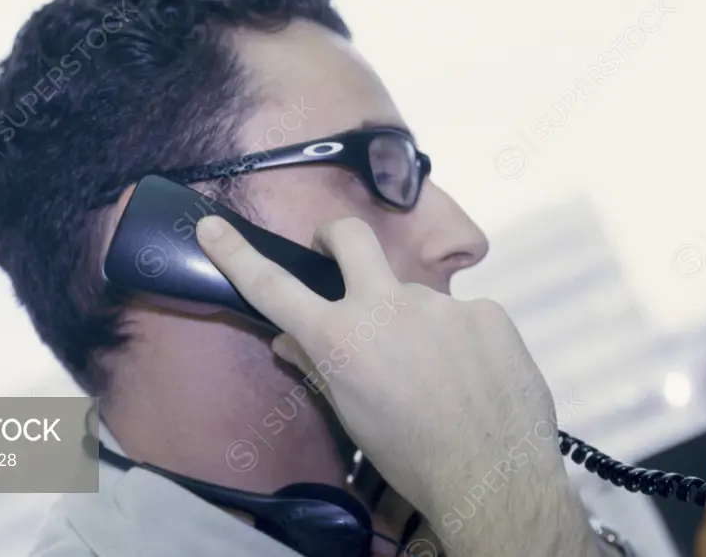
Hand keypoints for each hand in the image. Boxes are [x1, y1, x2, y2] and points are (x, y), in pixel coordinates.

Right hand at [197, 215, 597, 555]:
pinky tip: (472, 377)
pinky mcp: (487, 311)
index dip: (237, 254)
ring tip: (436, 374)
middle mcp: (387, 306)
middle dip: (334, 236)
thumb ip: (319, 367)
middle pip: (351, 237)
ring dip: (414, 324)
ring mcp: (441, 304)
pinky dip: (459, 341)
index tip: (211, 226)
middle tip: (334, 252)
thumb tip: (289, 338)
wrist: (495, 478)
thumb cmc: (410, 457)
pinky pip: (462, 318)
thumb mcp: (352, 417)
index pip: (274, 288)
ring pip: (415, 299)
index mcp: (341, 338)